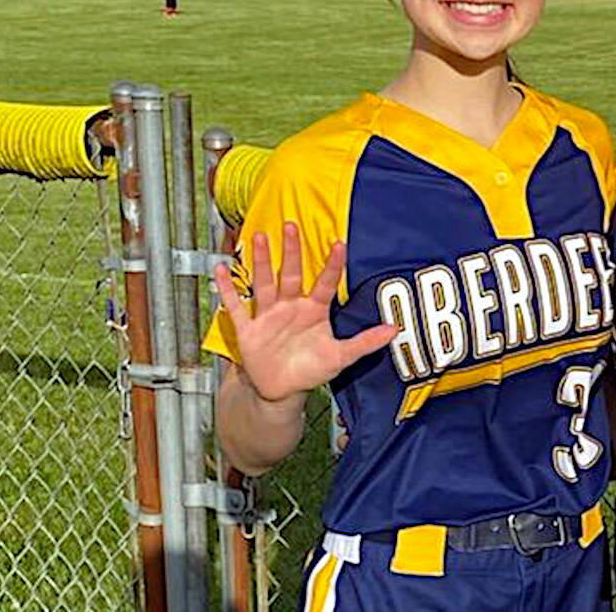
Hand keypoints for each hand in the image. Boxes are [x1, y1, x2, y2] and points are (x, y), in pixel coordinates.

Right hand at [214, 222, 397, 404]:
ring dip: (262, 261)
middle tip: (291, 224)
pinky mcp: (248, 329)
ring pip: (265, 283)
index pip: (325, 283)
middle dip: (292, 250)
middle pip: (292, 274)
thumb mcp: (340, 357)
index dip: (333, 265)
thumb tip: (395, 330)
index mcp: (314, 310)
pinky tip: (221, 269)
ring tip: (261, 236)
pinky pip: (236, 306)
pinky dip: (228, 289)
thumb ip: (365, 343)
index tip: (339, 243)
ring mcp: (268, 315)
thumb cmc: (310, 369)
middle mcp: (291, 307)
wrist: (280, 391)